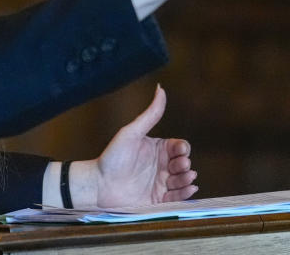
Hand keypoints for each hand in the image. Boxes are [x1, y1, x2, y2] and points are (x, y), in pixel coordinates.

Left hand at [67, 85, 196, 207]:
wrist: (98, 183)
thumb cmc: (112, 156)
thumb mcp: (132, 132)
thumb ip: (150, 114)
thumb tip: (161, 88)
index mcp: (158, 149)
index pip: (179, 147)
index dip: (183, 148)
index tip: (180, 150)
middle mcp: (162, 165)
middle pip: (183, 163)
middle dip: (185, 164)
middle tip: (182, 165)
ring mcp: (160, 183)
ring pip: (182, 180)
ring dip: (187, 178)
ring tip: (188, 176)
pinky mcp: (158, 199)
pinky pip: (176, 198)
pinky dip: (185, 194)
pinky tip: (190, 189)